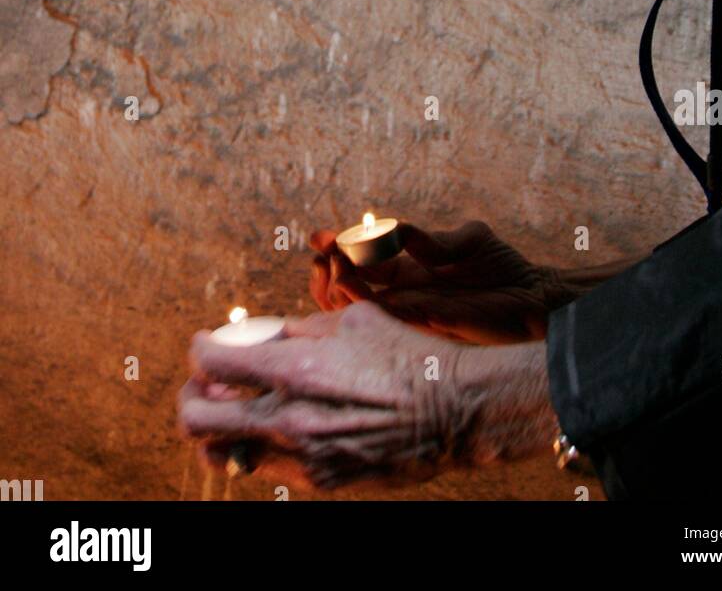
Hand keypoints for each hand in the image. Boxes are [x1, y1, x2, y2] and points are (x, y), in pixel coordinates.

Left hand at [178, 301, 554, 490]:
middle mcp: (289, 417)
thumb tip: (261, 337)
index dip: (199, 349)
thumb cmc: (404, 355)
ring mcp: (302, 455)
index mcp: (295, 369)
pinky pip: (267, 467)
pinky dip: (260, 445)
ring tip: (236, 409)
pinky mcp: (320, 480)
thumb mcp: (349, 321)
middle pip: (195, 419)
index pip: (209, 363)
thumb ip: (296, 330)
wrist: (452, 410)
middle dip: (191, 396)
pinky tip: (281, 424)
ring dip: (220, 429)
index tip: (206, 344)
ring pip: (223, 453)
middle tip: (208, 382)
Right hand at [309, 219, 559, 342]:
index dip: (333, 251)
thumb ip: (431, 240)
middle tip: (325, 253)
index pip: (358, 264)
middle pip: (347, 292)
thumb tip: (397, 230)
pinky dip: (366, 302)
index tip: (316, 236)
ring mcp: (411, 313)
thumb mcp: (467, 241)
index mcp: (406, 271)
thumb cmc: (501, 266)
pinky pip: (387, 320)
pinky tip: (357, 285)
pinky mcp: (427, 327)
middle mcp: (403, 294)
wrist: (532, 297)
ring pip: (359, 310)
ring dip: (339, 288)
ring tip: (337, 266)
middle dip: (327, 272)